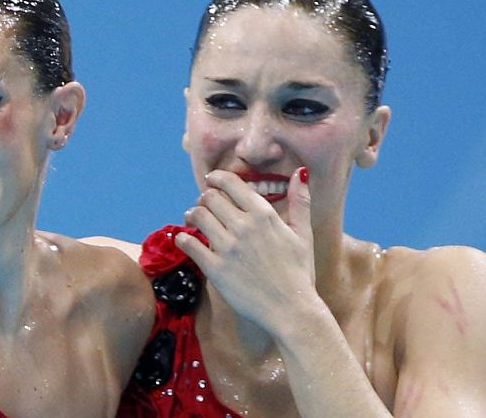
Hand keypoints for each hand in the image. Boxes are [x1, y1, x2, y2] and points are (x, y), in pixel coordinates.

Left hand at [176, 168, 315, 332]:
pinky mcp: (215, 269)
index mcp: (264, 215)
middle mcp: (244, 226)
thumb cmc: (300, 273)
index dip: (217, 178)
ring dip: (191, 214)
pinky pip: (189, 244)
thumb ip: (300, 202)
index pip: (231, 183)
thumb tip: (299, 174)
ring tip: (191, 219)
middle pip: (210, 197)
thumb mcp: (303, 234)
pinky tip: (184, 239)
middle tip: (202, 205)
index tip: (211, 180)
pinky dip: (182, 238)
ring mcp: (228, 247)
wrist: (291, 311)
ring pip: (197, 216)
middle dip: (204, 198)